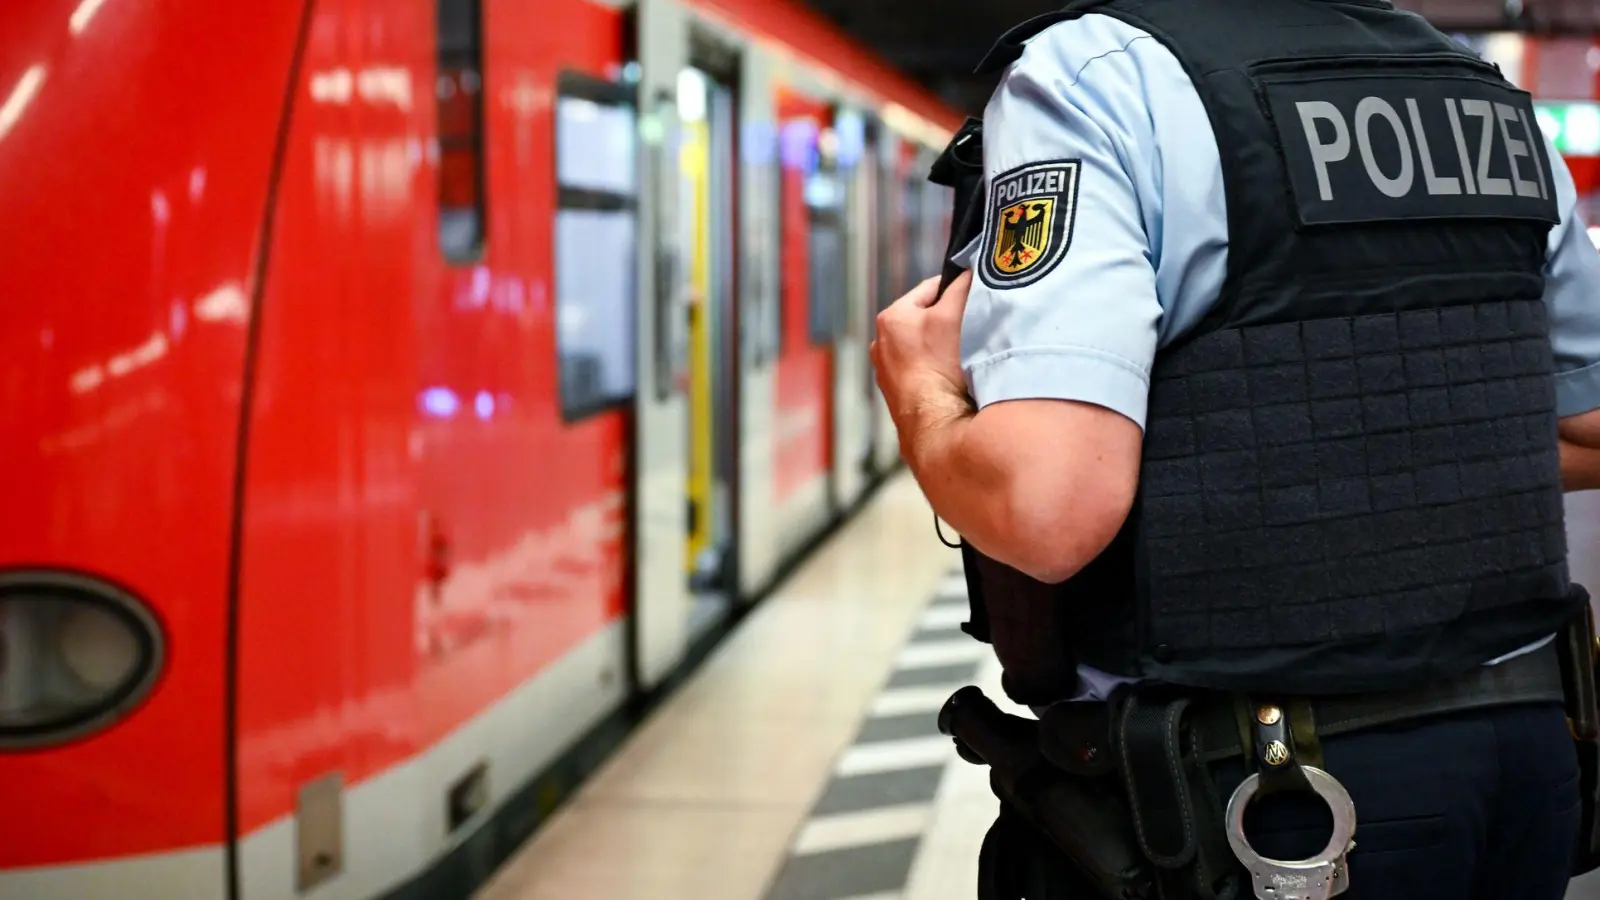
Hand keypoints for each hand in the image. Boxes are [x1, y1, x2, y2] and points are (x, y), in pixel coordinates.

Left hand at [871, 270, 973, 432]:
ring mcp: (888, 372)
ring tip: (964, 357)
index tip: (976, 296)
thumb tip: (968, 272)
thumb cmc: (940, 366)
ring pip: (925, 347)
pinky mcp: (899, 395)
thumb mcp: (953, 314)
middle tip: (973, 329)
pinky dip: (938, 370)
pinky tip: (953, 379)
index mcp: (891, 317)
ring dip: (944, 347)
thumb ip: (961, 286)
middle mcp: (882, 344)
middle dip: (949, 320)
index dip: (957, 289)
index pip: (931, 288)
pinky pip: (924, 372)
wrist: (934, 423)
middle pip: (927, 318)